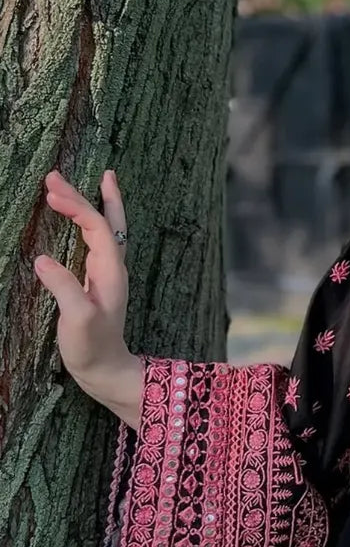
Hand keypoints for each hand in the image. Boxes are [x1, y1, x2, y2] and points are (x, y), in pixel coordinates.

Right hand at [34, 169, 143, 428]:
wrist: (106, 371)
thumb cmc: (93, 348)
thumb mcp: (77, 319)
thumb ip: (63, 288)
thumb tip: (41, 259)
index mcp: (110, 270)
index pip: (96, 227)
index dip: (77, 207)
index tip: (51, 192)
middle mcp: (112, 267)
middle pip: (103, 221)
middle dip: (84, 195)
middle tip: (57, 175)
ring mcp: (106, 274)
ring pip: (103, 229)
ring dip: (90, 205)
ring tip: (84, 182)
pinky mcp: (96, 282)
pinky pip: (96, 242)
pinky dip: (89, 224)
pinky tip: (82, 221)